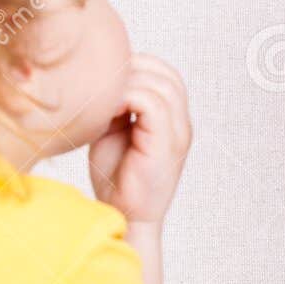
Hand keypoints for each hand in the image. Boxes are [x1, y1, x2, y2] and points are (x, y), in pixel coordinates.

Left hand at [88, 53, 191, 224]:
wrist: (124, 217)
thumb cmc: (116, 179)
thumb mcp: (114, 131)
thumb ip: (118, 105)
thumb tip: (106, 78)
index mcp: (173, 118)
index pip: (165, 73)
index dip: (137, 66)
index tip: (106, 79)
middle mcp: (182, 123)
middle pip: (166, 73)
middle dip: (132, 70)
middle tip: (102, 85)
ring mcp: (179, 133)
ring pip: (162, 84)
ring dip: (128, 84)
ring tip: (104, 100)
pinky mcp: (167, 144)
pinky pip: (152, 104)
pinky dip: (127, 99)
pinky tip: (108, 111)